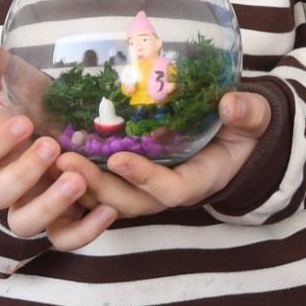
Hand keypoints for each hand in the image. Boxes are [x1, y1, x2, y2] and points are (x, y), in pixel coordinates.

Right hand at [0, 44, 117, 252]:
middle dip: (23, 172)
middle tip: (51, 146)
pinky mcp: (59, 224)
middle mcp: (2, 187)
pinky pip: (65, 239)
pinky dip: (86, 232)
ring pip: (26, 223)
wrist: (60, 131)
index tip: (22, 121)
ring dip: (50, 204)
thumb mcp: (14, 86)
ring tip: (78, 179)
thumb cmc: (31, 108)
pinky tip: (108, 210)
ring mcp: (29, 208)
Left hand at [57, 87, 274, 218]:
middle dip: (98, 186)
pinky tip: (51, 157)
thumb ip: (247, 113)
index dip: (146, 179)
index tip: (120, 158)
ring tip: (51, 159)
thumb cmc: (245, 128)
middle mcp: (169, 190)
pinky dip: (78, 177)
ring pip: (109, 199)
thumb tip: (230, 103)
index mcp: (200, 180)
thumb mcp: (255, 119)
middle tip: (66, 160)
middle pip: (130, 202)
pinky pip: (102, 187)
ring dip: (80, 184)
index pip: (172, 190)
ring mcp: (147, 187)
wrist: (238, 137)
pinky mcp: (131, 178)